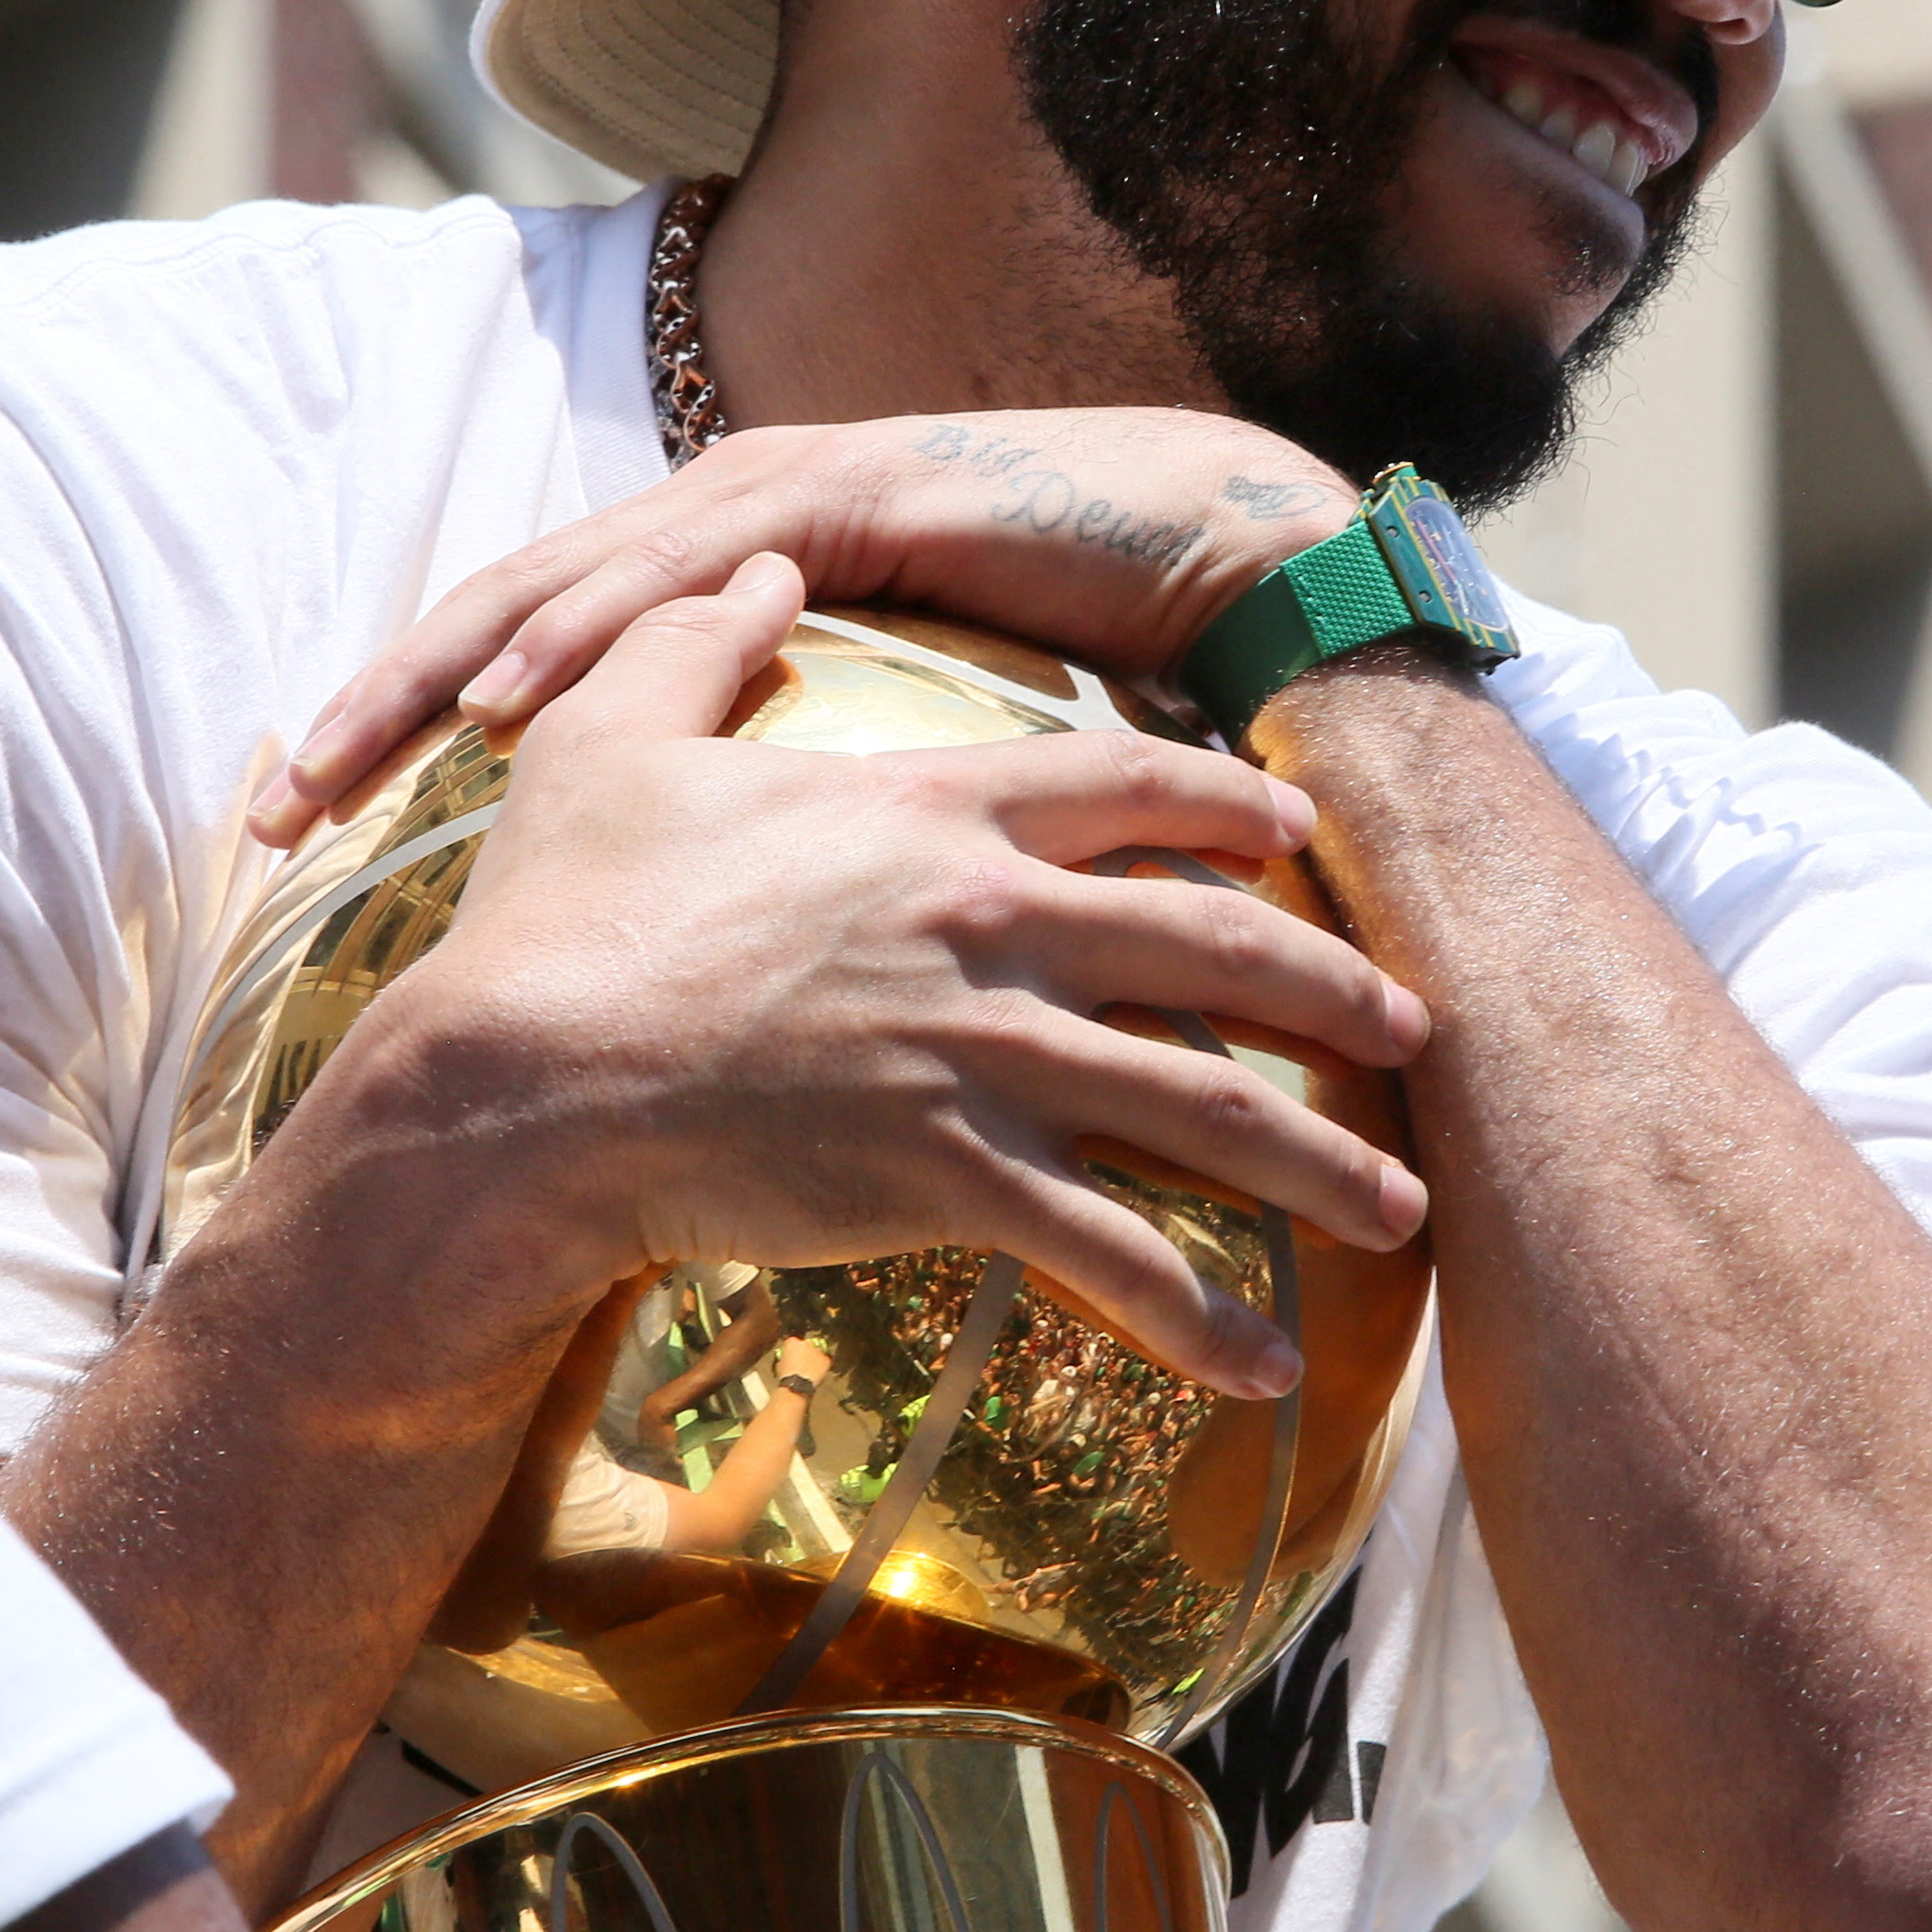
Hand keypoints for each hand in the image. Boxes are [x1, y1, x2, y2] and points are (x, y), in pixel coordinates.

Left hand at [252, 413, 1360, 844]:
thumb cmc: (1088, 640)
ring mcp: (784, 491)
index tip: (309, 824)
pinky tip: (518, 703)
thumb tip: (726, 884)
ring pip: (570, 586)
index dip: (416, 720)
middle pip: (513, 610)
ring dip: (448, 673)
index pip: (542, 645)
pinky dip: (594, 635)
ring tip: (350, 760)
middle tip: (274, 806)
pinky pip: (693, 578)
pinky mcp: (853, 494)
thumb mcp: (906, 728)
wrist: (1230, 550)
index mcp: (732, 559)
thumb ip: (808, 771)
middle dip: (384, 703)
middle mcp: (730, 513)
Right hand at [296, 557, 1427, 1395]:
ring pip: (1201, 1106)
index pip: (1132, 787)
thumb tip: (748, 562)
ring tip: (1402, 1210)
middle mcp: (991, 923)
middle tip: (1415, 1026)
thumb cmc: (556, 921)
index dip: (1233, 811)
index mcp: (933, 813)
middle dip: (1333, 989)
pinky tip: (1267, 1368)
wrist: (516, 1089)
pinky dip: (1199, 1311)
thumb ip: (695, 643)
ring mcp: (981, 1051)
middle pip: (1214, 946)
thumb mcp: (610, 744)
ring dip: (1316, 1163)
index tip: (1306, 840)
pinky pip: (1110, 1249)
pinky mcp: (950, 1173)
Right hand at [773, 1336, 833, 1389]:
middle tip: (801, 1362)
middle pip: (806, 1345)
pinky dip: (821, 1365)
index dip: (792, 1349)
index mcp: (792, 1342)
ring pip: (816, 1352)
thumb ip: (785, 1357)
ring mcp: (817, 1350)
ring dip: (813, 1358)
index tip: (791, 1355)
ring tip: (809, 1369)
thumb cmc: (786, 1376)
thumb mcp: (779, 1364)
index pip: (792, 1342)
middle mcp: (806, 1343)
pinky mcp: (826, 1359)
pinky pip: (824, 1360)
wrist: (797, 1385)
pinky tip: (816, 1373)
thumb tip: (787, 1358)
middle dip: (804, 1352)